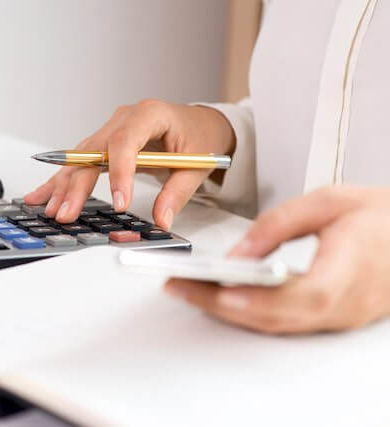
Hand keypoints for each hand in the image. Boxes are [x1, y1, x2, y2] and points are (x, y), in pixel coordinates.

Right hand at [24, 99, 234, 228]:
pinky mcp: (104, 144)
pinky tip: (40, 195)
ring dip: (64, 185)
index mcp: (150, 114)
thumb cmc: (199, 137)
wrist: (198, 123)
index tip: (120, 203)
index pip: (126, 141)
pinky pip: (79, 162)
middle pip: (93, 152)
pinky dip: (62, 180)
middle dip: (78, 185)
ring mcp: (110, 130)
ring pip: (80, 158)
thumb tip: (162, 219)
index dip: (120, 173)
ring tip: (49, 209)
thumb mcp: (197, 164)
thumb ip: (178, 192)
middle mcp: (124, 119)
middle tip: (67, 213)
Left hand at [165, 186, 389, 333]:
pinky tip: (221, 299)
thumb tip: (239, 252)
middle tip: (179, 287)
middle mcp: (346, 302)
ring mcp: (340, 316)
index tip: (219, 291)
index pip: (304, 294)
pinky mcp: (331, 318)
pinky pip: (284, 323)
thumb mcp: (330, 201)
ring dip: (229, 312)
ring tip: (189, 290)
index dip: (260, 299)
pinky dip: (249, 314)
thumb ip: (280, 224)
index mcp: (351, 267)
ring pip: (277, 325)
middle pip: (277, 316)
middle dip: (221, 305)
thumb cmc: (382, 215)